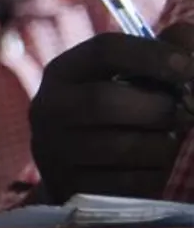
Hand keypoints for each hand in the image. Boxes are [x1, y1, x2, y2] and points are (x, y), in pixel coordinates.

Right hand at [28, 30, 193, 203]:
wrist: (79, 171)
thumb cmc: (116, 114)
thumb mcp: (131, 77)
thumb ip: (164, 51)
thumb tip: (188, 40)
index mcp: (63, 72)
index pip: (103, 51)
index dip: (151, 55)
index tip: (188, 66)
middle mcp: (47, 109)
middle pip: (104, 100)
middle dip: (158, 107)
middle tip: (183, 113)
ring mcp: (53, 151)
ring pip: (121, 146)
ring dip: (162, 144)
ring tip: (168, 140)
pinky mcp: (70, 187)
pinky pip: (126, 182)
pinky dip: (153, 175)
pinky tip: (153, 167)